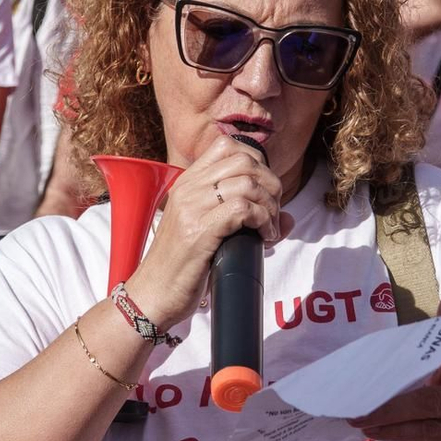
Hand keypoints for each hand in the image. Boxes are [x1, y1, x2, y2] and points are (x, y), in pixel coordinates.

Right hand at [129, 131, 282, 333]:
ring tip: (270, 228)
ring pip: (247, 183)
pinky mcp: (199, 231)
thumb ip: (241, 218)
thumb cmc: (180, 268)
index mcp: (186, 184)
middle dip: (270, 184)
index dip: (256, 162)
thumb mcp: (206, 232)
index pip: (226, 146)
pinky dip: (263, 221)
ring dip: (269, 205)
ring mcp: (191, 208)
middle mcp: (187, 190)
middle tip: (273, 211)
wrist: (151, 294)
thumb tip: (288, 218)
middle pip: (243, 160)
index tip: (264, 190)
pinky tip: (264, 238)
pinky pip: (242, 209)